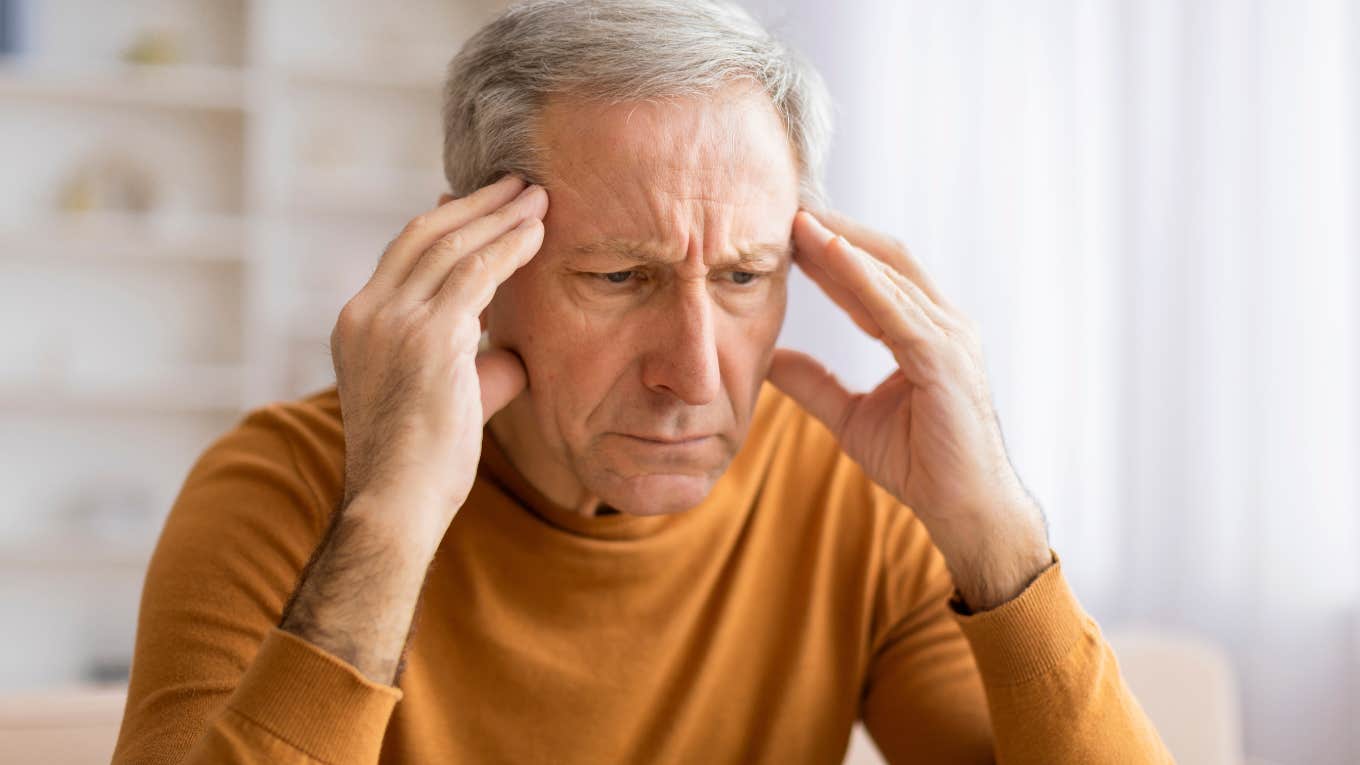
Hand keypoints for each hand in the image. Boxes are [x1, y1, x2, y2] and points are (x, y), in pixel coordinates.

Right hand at [329, 174, 546, 544]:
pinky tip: (539, 232)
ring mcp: (392, 321)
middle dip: (476, 205)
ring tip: (538, 197)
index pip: (403, 254)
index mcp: (356, 324)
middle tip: (517, 184)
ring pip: (453, 245)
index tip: (483, 205)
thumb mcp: (443, 399)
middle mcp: (366, 313)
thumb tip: (510, 352)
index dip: (446, 223)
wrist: (398, 505)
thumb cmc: (422, 467)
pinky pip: (477, 272)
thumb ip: (471, 364)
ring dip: (500, 216)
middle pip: (424, 234)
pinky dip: (510, 245)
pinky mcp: (428, 336)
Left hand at [768, 209, 1049, 609]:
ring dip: (841, 243)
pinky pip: (896, 309)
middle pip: (884, 259)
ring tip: (798, 219)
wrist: (963, 508)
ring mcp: (949, 337)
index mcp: (924, 332)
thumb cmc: (921, 463)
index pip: (872, 276)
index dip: (830, 251)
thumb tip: (770, 360)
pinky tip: (827, 254)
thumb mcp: (850, 416)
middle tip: (787, 207)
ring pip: (890, 273)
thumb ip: (814, 384)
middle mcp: (943, 324)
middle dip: (835, 232)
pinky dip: (861, 277)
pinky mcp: (944, 359)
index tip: (786, 230)